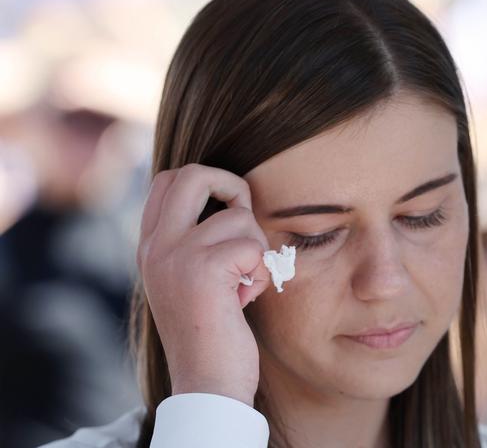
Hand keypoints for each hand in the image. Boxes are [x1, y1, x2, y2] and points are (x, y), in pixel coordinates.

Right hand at [137, 163, 271, 405]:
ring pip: (239, 216)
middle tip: (245, 223)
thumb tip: (233, 199)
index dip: (206, 180)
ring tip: (243, 283)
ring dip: (256, 249)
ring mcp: (176, 256)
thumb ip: (197, 238)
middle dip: (232, 187)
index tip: (229, 206)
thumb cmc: (212, 330)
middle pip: (192, 175)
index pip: (168, 180)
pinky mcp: (204, 270)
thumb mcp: (192, 277)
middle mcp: (156, 246)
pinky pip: (254, 246)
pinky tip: (246, 298)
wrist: (207, 384)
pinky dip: (262, 271)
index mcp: (151, 246)